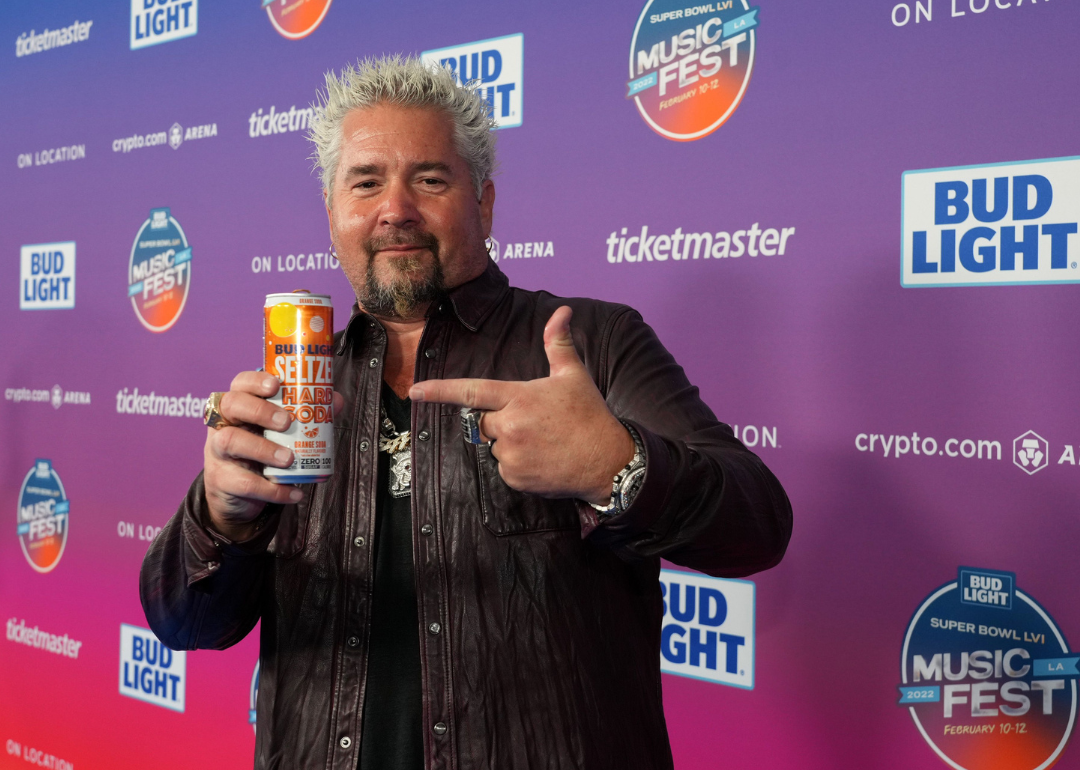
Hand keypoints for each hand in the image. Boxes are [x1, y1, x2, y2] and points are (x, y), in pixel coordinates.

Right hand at [203, 372, 343, 541]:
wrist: (237, 495)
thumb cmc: (260, 451)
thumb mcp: (279, 432)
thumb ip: (306, 414)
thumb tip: (335, 400)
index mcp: (239, 406)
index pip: (240, 383)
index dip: (255, 381)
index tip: (276, 386)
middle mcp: (223, 423)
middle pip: (231, 404)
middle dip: (260, 411)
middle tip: (286, 422)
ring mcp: (218, 451)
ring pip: (231, 441)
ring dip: (263, 449)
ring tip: (289, 459)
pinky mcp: (221, 480)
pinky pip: (244, 483)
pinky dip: (273, 490)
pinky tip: (294, 492)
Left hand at [410, 306, 633, 503]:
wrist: (608, 462)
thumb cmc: (590, 415)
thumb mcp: (574, 375)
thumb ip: (558, 343)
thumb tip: (562, 311)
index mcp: (518, 396)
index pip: (471, 391)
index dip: (439, 391)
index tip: (414, 392)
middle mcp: (510, 424)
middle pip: (483, 422)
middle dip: (501, 421)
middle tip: (535, 423)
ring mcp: (511, 453)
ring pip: (495, 447)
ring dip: (512, 444)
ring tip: (544, 442)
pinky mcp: (515, 477)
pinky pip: (505, 469)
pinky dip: (519, 466)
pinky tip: (543, 460)